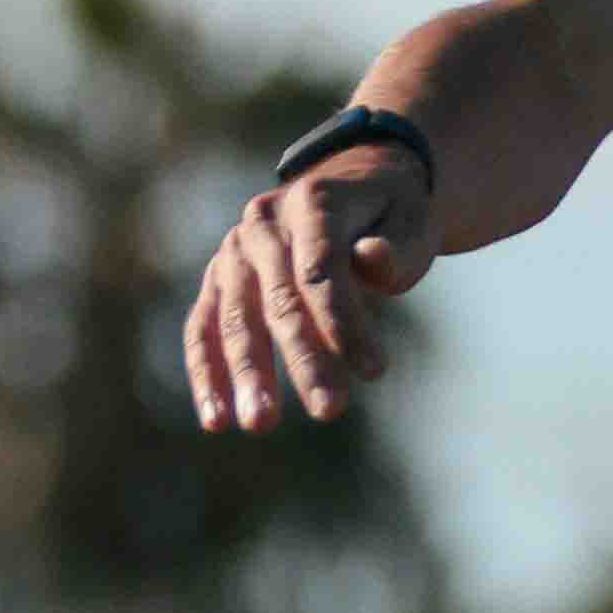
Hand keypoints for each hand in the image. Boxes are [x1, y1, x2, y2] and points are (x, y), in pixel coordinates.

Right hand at [184, 145, 431, 430]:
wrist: (351, 187)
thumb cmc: (389, 218)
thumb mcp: (410, 222)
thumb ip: (395, 247)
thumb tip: (372, 260)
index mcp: (312, 202)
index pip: (322, 270)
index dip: (345, 322)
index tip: (374, 372)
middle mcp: (262, 224)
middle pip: (279, 298)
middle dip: (303, 358)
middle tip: (328, 410)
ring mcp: (233, 253)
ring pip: (233, 317)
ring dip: (246, 373)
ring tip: (260, 425)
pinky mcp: (217, 282)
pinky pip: (202, 329)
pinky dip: (207, 374)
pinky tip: (216, 421)